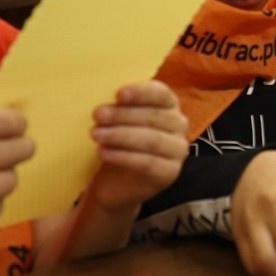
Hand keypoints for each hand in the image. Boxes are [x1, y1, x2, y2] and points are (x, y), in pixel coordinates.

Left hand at [86, 81, 188, 211]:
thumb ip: (117, 107)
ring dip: (121, 136)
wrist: (118, 182)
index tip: (119, 94)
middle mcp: (179, 125)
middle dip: (123, 115)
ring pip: (152, 140)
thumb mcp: (118, 120)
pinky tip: (104, 153)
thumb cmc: (119, 142)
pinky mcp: (169, 172)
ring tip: (97, 135)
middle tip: (98, 114)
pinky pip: (147, 163)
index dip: (141, 93)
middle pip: (154, 117)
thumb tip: (103, 102)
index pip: (161, 94)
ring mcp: (177, 150)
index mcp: (169, 105)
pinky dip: (123, 156)